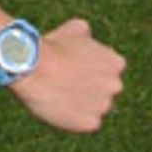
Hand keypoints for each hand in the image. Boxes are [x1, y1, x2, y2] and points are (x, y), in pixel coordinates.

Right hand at [11, 18, 124, 132]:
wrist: (34, 67)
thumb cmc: (52, 45)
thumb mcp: (74, 28)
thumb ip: (88, 35)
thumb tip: (88, 37)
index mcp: (116, 63)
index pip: (110, 70)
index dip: (92, 69)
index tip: (76, 68)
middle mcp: (115, 85)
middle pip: (104, 90)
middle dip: (90, 87)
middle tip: (67, 83)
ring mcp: (103, 106)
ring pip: (95, 108)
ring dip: (82, 103)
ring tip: (59, 95)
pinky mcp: (90, 123)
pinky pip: (85, 122)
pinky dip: (74, 118)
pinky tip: (59, 106)